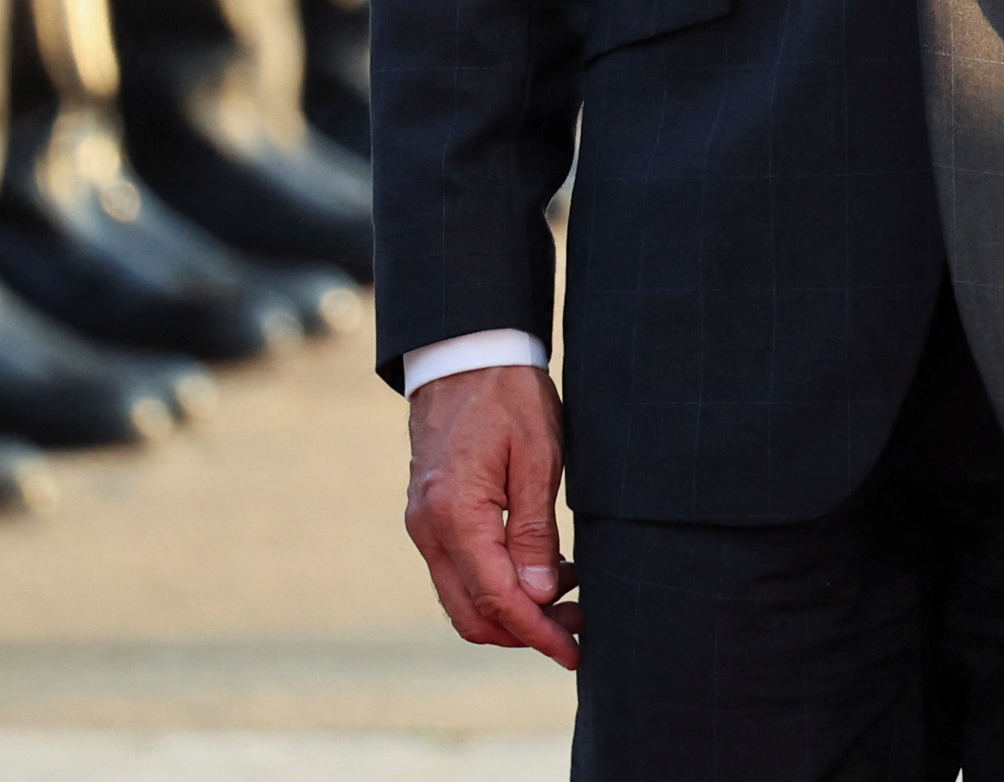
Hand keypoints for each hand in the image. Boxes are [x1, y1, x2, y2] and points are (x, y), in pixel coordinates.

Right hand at [400, 363, 578, 669]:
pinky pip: (459, 572)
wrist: (463, 353)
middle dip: (527, 631)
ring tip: (569, 592)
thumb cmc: (507, 396)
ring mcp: (423, 525)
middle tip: (580, 621)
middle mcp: (428, 530)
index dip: (538, 633)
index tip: (575, 650)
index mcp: (456, 516)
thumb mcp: (538, 458)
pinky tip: (540, 567)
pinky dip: (496, 585)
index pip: (497, 600)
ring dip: (513, 610)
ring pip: (463, 599)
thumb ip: (535, 532)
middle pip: (472, 615)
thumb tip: (540, 594)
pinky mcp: (429, 518)